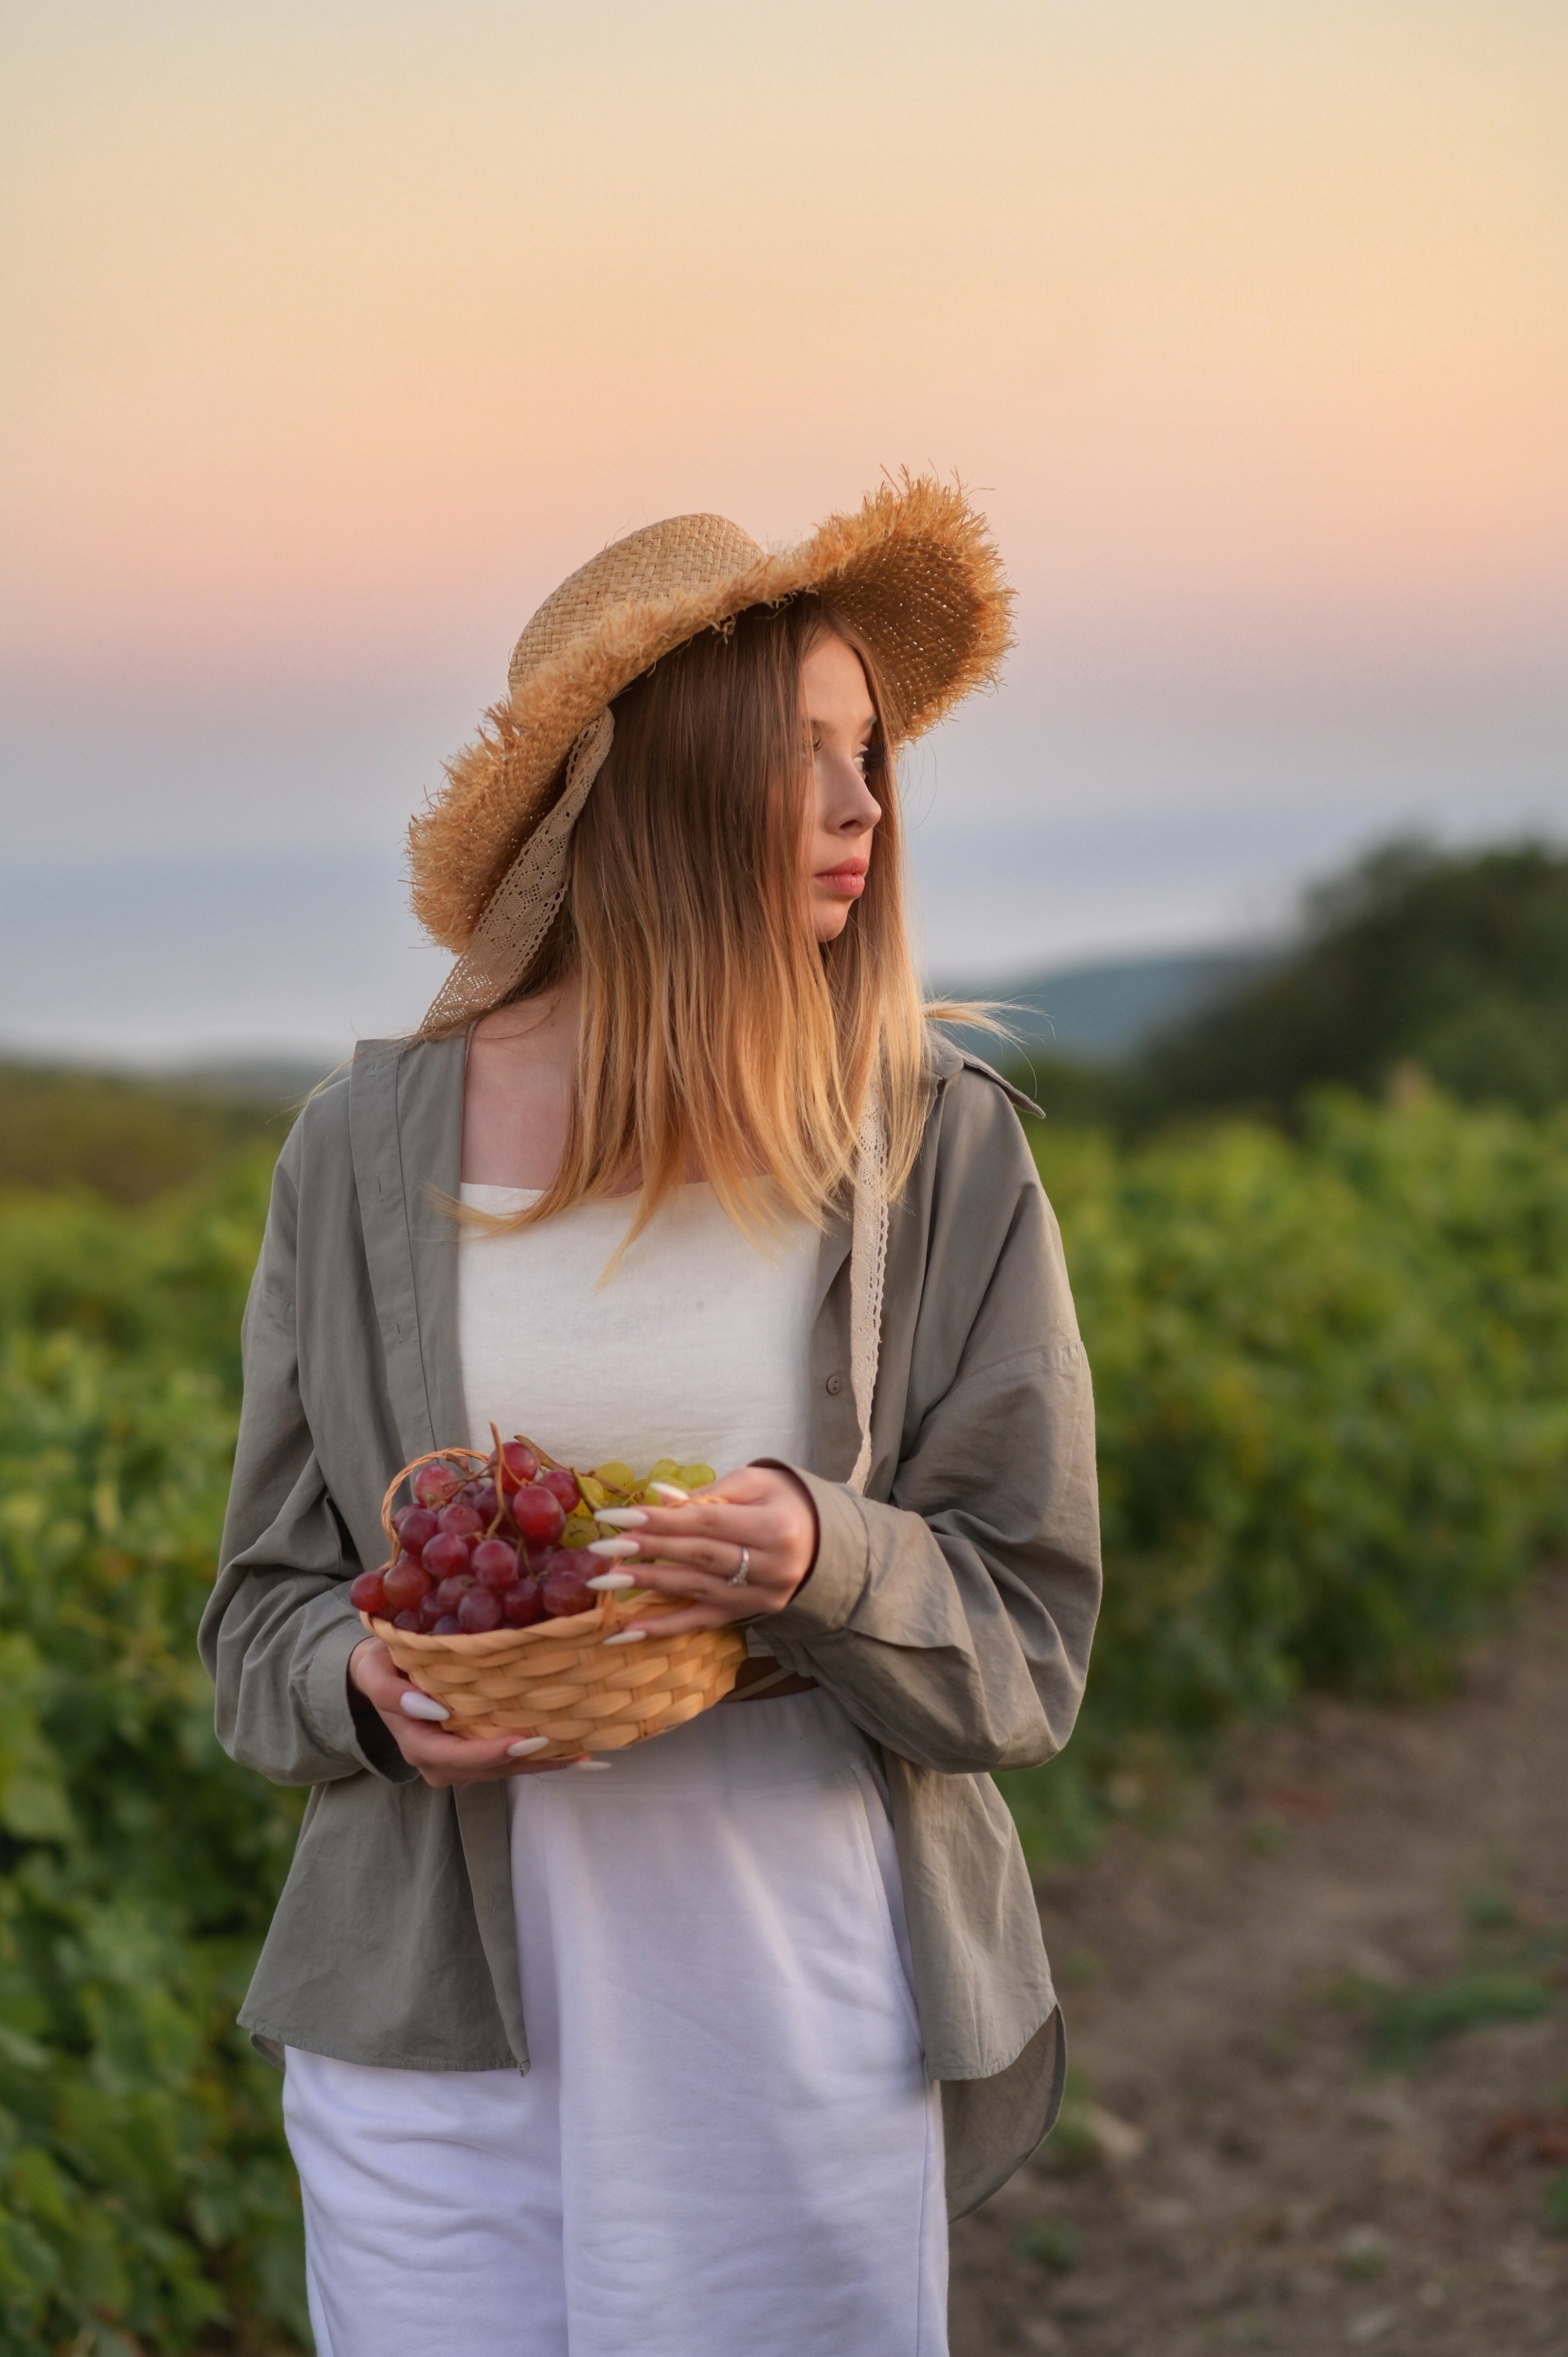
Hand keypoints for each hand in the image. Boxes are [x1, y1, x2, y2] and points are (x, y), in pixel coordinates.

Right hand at [347, 1637, 590, 1787]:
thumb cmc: (383, 1667)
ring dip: (544, 1763)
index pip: (453, 1757)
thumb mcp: (375, 1673)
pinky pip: (511, 1760)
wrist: (383, 1674)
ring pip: (505, 1769)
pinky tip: (578, 1751)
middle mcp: (440, 1763)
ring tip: (585, 1752)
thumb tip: (430, 1707)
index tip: (520, 1740)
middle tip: (570, 1749)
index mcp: (416, 1744)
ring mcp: (461, 1762)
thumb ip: (391, 1692)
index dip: (486, 1754)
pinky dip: (542, 1757)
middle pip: (489, 1769)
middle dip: (530, 1762)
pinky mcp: (478, 1754)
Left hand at [591, 1463, 817, 1639]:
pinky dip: (662, 1629)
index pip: (707, 1523)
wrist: (826, 1543)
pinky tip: (625, 1632)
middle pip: (698, 1557)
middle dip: (647, 1551)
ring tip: (603, 1582)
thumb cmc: (785, 1503)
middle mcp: (770, 1567)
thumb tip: (660, 1496)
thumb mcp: (757, 1483)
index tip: (617, 1517)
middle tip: (602, 1548)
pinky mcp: (747, 1615)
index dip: (661, 1521)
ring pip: (695, 1590)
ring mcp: (759, 1597)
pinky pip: (700, 1623)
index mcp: (775, 1527)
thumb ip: (710, 1492)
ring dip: (647, 1585)